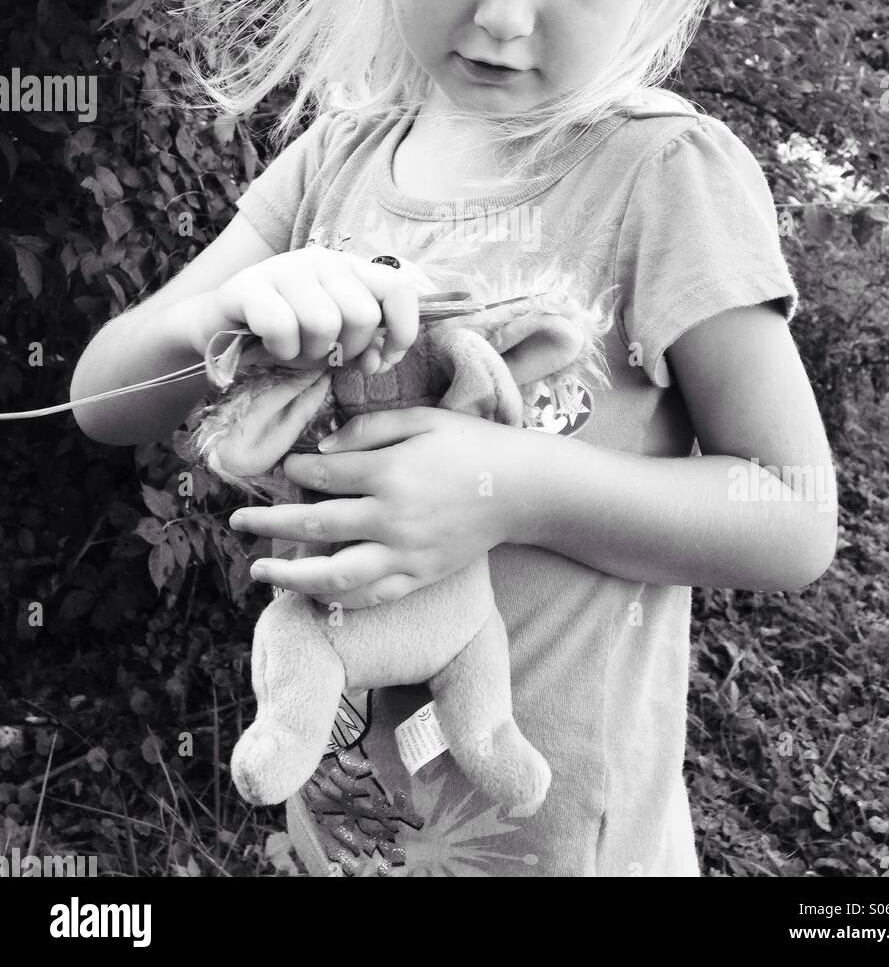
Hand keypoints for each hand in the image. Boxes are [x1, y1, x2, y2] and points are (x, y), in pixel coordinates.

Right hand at [182, 247, 418, 374]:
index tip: (384, 359)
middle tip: (323, 354)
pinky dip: (280, 350)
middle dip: (347, 350)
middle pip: (363, 315)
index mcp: (351, 269)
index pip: (398, 289)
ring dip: (310, 353)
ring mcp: (286, 267)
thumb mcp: (336, 344)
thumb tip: (384, 359)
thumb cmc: (287, 335)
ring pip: (324, 323)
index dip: (402, 330)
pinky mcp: (250, 283)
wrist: (220, 328)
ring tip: (294, 349)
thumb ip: (368, 347)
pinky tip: (271, 345)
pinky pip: (282, 326)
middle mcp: (323, 259)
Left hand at [227, 408, 562, 606]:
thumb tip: (323, 450)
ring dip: (290, 575)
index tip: (282, 469)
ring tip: (259, 571)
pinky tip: (310, 592)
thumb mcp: (423, 418)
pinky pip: (371, 595)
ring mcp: (406, 554)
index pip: (324, 476)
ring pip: (336, 575)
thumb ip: (370, 427)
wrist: (522, 487)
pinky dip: (337, 598)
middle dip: (270, 524)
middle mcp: (393, 518)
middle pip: (316, 526)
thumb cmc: (472, 445)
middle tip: (237, 522)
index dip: (295, 472)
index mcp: (392, 472)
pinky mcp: (420, 577)